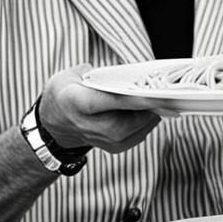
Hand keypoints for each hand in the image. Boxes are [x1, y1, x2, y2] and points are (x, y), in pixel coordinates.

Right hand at [37, 64, 161, 152]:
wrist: (54, 126)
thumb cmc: (63, 94)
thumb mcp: (72, 75)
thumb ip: (100, 74)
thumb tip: (129, 76)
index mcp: (80, 102)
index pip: (117, 100)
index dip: (141, 96)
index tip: (161, 90)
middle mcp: (94, 126)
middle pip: (134, 116)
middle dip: (154, 103)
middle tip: (168, 88)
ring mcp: (105, 140)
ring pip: (142, 125)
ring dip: (154, 110)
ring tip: (163, 94)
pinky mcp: (116, 147)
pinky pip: (142, 132)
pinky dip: (149, 119)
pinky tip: (154, 107)